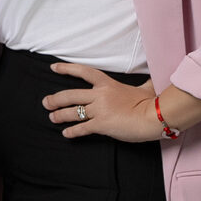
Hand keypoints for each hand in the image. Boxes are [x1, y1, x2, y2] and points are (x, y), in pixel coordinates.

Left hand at [42, 62, 200, 141]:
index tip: (53, 67)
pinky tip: (66, 133)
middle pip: (70, 95)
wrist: (154, 116)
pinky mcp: (101, 124)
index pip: (83, 72)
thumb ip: (143, 85)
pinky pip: (82, 128)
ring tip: (52, 117)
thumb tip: (151, 82)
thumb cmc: (152, 102)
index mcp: (108, 84)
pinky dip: (72, 131)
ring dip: (59, 115)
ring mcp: (99, 110)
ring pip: (72, 112)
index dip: (67, 69)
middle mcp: (100, 95)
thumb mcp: (145, 89)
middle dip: (55, 99)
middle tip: (46, 102)